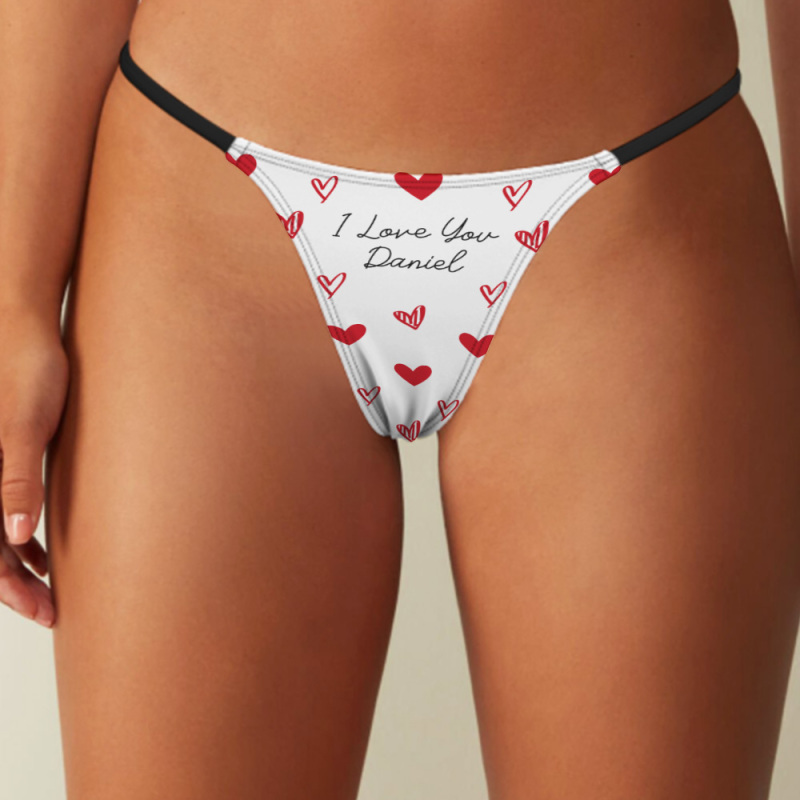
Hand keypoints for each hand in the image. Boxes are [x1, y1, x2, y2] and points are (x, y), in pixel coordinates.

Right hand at [0, 306, 68, 626]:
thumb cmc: (28, 372)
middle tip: (53, 613)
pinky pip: (5, 508)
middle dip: (17, 587)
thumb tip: (15, 534)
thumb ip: (16, 477)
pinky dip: (21, 535)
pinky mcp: (6, 458)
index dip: (12, 588)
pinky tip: (43, 550)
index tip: (44, 612)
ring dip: (19, 565)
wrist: (27, 331)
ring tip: (51, 592)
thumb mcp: (25, 427)